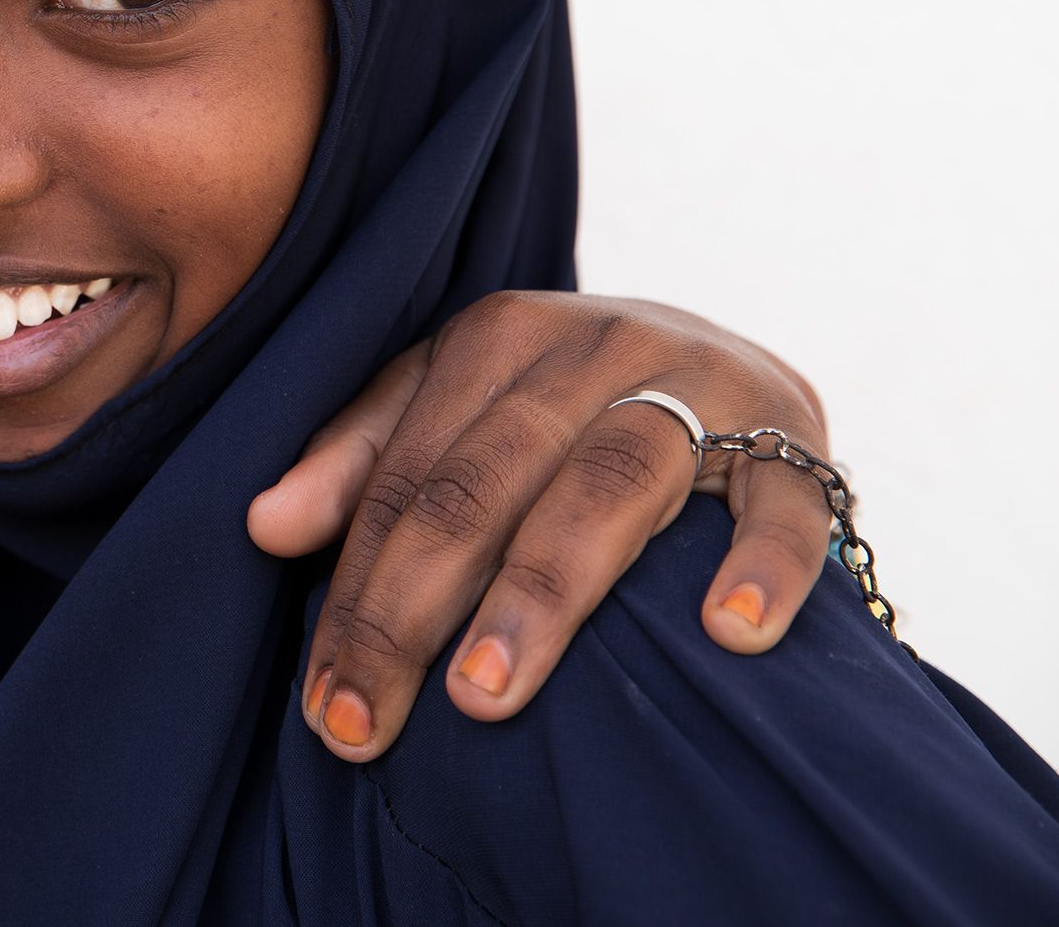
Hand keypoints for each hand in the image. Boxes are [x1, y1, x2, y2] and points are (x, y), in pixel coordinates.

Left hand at [247, 293, 833, 760]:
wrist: (727, 359)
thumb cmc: (558, 404)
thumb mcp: (454, 404)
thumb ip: (360, 457)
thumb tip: (263, 525)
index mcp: (496, 336)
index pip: (407, 478)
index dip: (355, 590)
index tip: (321, 699)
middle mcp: (591, 346)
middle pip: (482, 484)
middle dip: (412, 611)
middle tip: (367, 722)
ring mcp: (699, 384)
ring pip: (605, 487)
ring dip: (540, 595)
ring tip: (485, 694)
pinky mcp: (795, 435)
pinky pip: (783, 503)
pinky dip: (758, 565)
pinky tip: (726, 635)